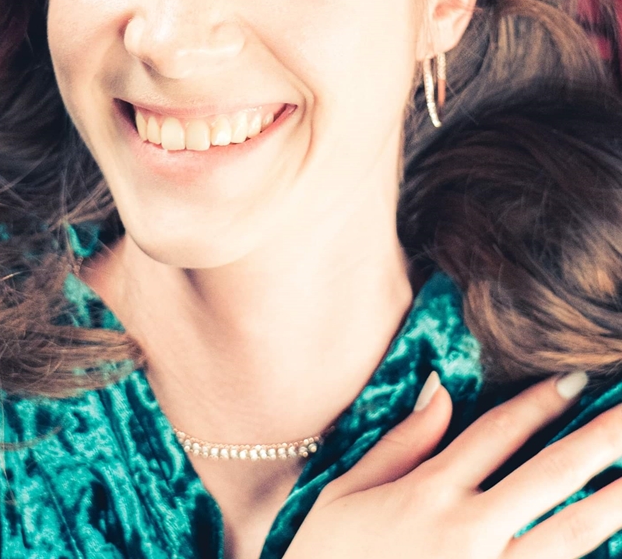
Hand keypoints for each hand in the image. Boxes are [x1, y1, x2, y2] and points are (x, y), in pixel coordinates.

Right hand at [283, 371, 621, 558]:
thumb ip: (399, 444)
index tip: (575, 379)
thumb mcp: (345, 491)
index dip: (539, 403)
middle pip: (548, 474)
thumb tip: (439, 392)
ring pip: (569, 531)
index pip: (497, 432)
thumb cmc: (327, 558)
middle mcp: (467, 528)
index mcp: (429, 491)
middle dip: (598, 440)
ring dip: (612, 500)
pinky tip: (613, 540)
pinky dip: (587, 555)